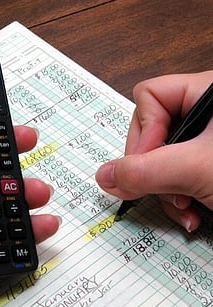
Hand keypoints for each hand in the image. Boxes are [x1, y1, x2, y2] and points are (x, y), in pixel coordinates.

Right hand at [96, 71, 212, 230]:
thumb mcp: (199, 169)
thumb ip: (146, 171)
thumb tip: (104, 176)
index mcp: (208, 92)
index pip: (150, 97)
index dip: (143, 133)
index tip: (148, 166)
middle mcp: (205, 114)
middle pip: (152, 132)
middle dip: (155, 170)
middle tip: (168, 192)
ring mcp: (206, 141)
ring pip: (161, 158)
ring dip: (166, 191)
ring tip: (184, 209)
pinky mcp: (208, 163)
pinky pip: (175, 174)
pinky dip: (178, 197)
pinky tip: (192, 213)